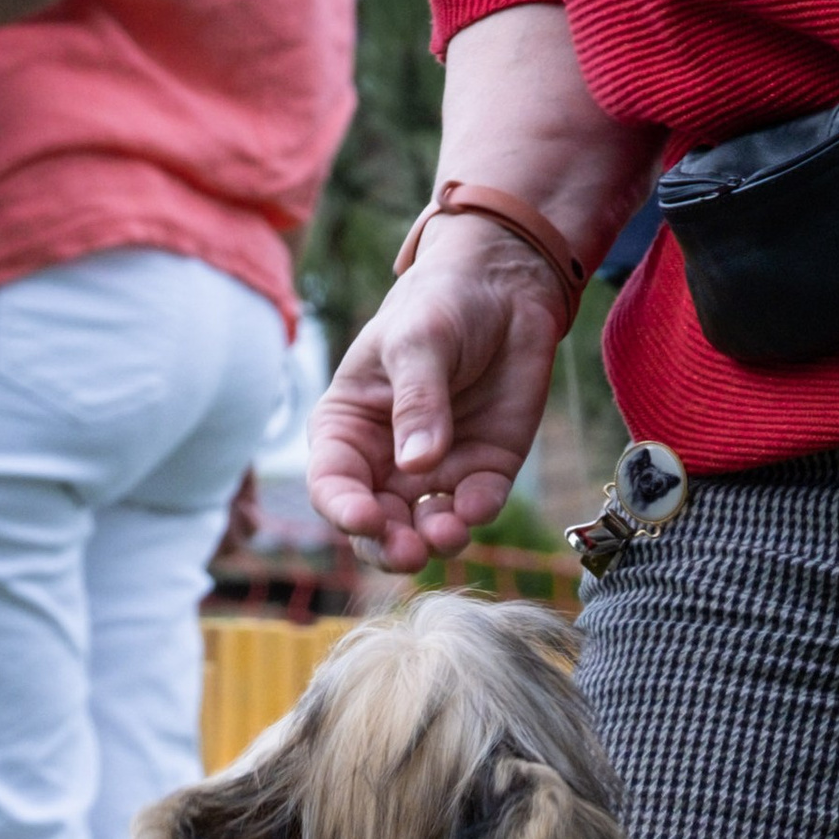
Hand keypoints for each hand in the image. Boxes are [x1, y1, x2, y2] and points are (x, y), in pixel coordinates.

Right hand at [309, 215, 568, 569]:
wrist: (505, 287)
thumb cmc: (441, 302)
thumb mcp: (419, 339)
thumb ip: (416, 399)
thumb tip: (417, 463)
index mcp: (348, 428)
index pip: (332, 484)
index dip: (344, 510)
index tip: (366, 519)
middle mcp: (386, 461)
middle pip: (376, 525)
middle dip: (389, 546)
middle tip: (409, 551)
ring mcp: (436, 471)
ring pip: (425, 528)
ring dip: (435, 541)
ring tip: (448, 534)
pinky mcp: (483, 470)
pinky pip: (477, 506)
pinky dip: (476, 513)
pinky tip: (476, 504)